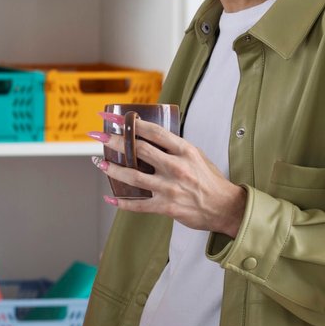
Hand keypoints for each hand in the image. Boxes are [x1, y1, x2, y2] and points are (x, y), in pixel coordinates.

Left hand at [94, 118, 246, 234]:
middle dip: (115, 142)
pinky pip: (138, 205)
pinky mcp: (166, 207)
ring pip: (133, 176)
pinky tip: (109, 198)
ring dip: (113, 169)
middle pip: (139, 150)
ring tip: (100, 163)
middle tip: (99, 137)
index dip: (131, 123)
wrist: (225, 207)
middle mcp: (176, 167)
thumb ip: (174, 147)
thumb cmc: (209, 180)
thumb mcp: (196, 156)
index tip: (115, 118)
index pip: (153, 132)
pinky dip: (122, 203)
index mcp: (184, 151)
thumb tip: (149, 136)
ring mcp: (170, 188)